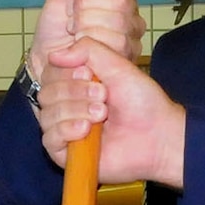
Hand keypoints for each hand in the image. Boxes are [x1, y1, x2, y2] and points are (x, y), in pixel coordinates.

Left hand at [27, 0, 142, 83]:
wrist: (45, 59)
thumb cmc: (54, 29)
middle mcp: (130, 15)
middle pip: (119, 1)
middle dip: (85, 10)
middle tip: (73, 20)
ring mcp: (131, 38)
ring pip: (116, 24)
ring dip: (86, 29)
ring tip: (76, 35)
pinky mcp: (126, 59)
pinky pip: (113, 45)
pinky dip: (89, 46)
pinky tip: (82, 48)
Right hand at [39, 41, 185, 186]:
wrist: (158, 135)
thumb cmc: (142, 103)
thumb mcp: (117, 65)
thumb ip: (88, 50)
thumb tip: (54, 53)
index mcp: (77, 84)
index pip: (50, 72)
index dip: (66, 72)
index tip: (90, 75)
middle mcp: (68, 105)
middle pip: (47, 93)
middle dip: (75, 92)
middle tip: (103, 97)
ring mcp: (65, 130)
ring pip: (47, 114)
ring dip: (76, 110)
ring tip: (102, 114)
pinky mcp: (66, 153)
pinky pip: (49, 138)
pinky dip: (67, 130)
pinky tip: (86, 130)